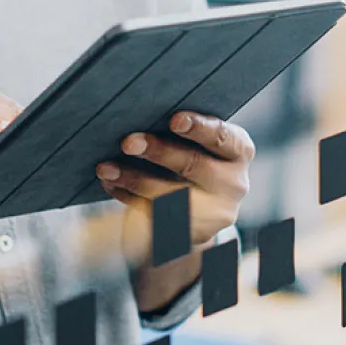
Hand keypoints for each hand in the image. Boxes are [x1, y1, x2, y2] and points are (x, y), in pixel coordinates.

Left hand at [96, 112, 253, 266]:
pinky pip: (154, 217)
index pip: (223, 138)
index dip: (199, 128)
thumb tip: (143, 109)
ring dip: (134, 180)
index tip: (174, 120)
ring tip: (106, 168)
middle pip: (194, 166)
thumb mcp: (203, 142)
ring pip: (170, 197)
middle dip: (159, 152)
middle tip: (128, 142)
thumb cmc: (196, 154)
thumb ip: (186, 129)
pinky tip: (110, 184)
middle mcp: (233, 184)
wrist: (204, 208)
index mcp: (239, 152)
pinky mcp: (188, 234)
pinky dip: (128, 198)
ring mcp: (213, 215)